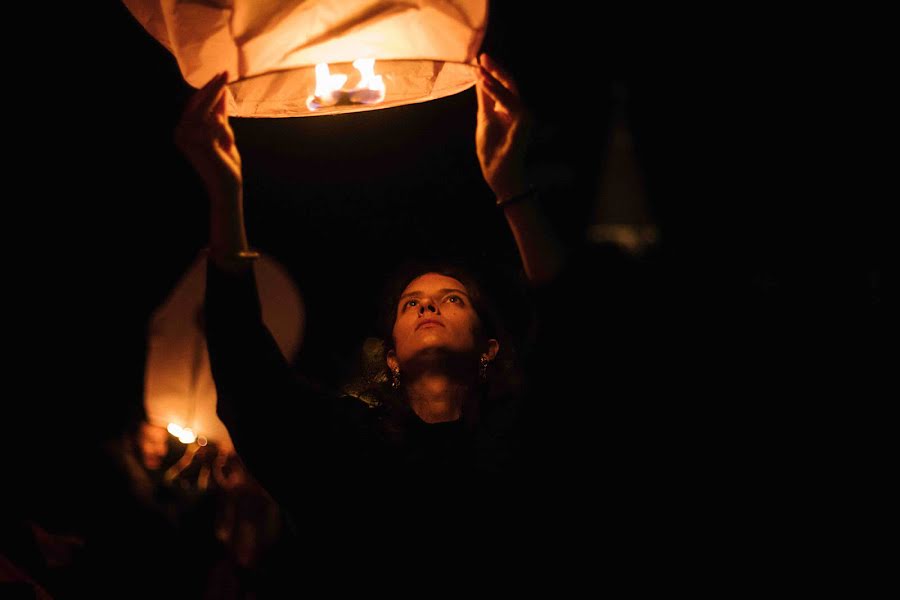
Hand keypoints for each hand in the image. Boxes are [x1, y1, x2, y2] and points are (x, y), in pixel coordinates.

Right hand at [174, 72, 241, 202]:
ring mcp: (189, 137)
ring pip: (212, 114)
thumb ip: (220, 115)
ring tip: (226, 145)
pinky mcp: (201, 142)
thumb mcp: (223, 134)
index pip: (195, 103)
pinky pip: (219, 125)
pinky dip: (226, 134)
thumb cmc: (225, 163)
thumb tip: (223, 92)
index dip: (208, 89)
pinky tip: (224, 148)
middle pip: (199, 102)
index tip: (220, 76)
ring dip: (225, 127)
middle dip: (214, 88)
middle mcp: (181, 132)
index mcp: (183, 130)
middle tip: (225, 73)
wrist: (226, 187)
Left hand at [475, 54, 530, 201]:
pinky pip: (509, 103)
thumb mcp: (484, 118)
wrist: (497, 171)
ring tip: (480, 68)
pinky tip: (483, 82)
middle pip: (510, 83)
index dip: (493, 71)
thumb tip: (479, 77)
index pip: (504, 85)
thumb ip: (485, 98)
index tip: (480, 59)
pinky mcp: (523, 122)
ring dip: (494, 78)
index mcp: (511, 108)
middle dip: (496, 69)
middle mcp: (520, 110)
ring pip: (510, 90)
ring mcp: (524, 115)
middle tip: (483, 56)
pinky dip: (496, 92)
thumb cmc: (492, 149)